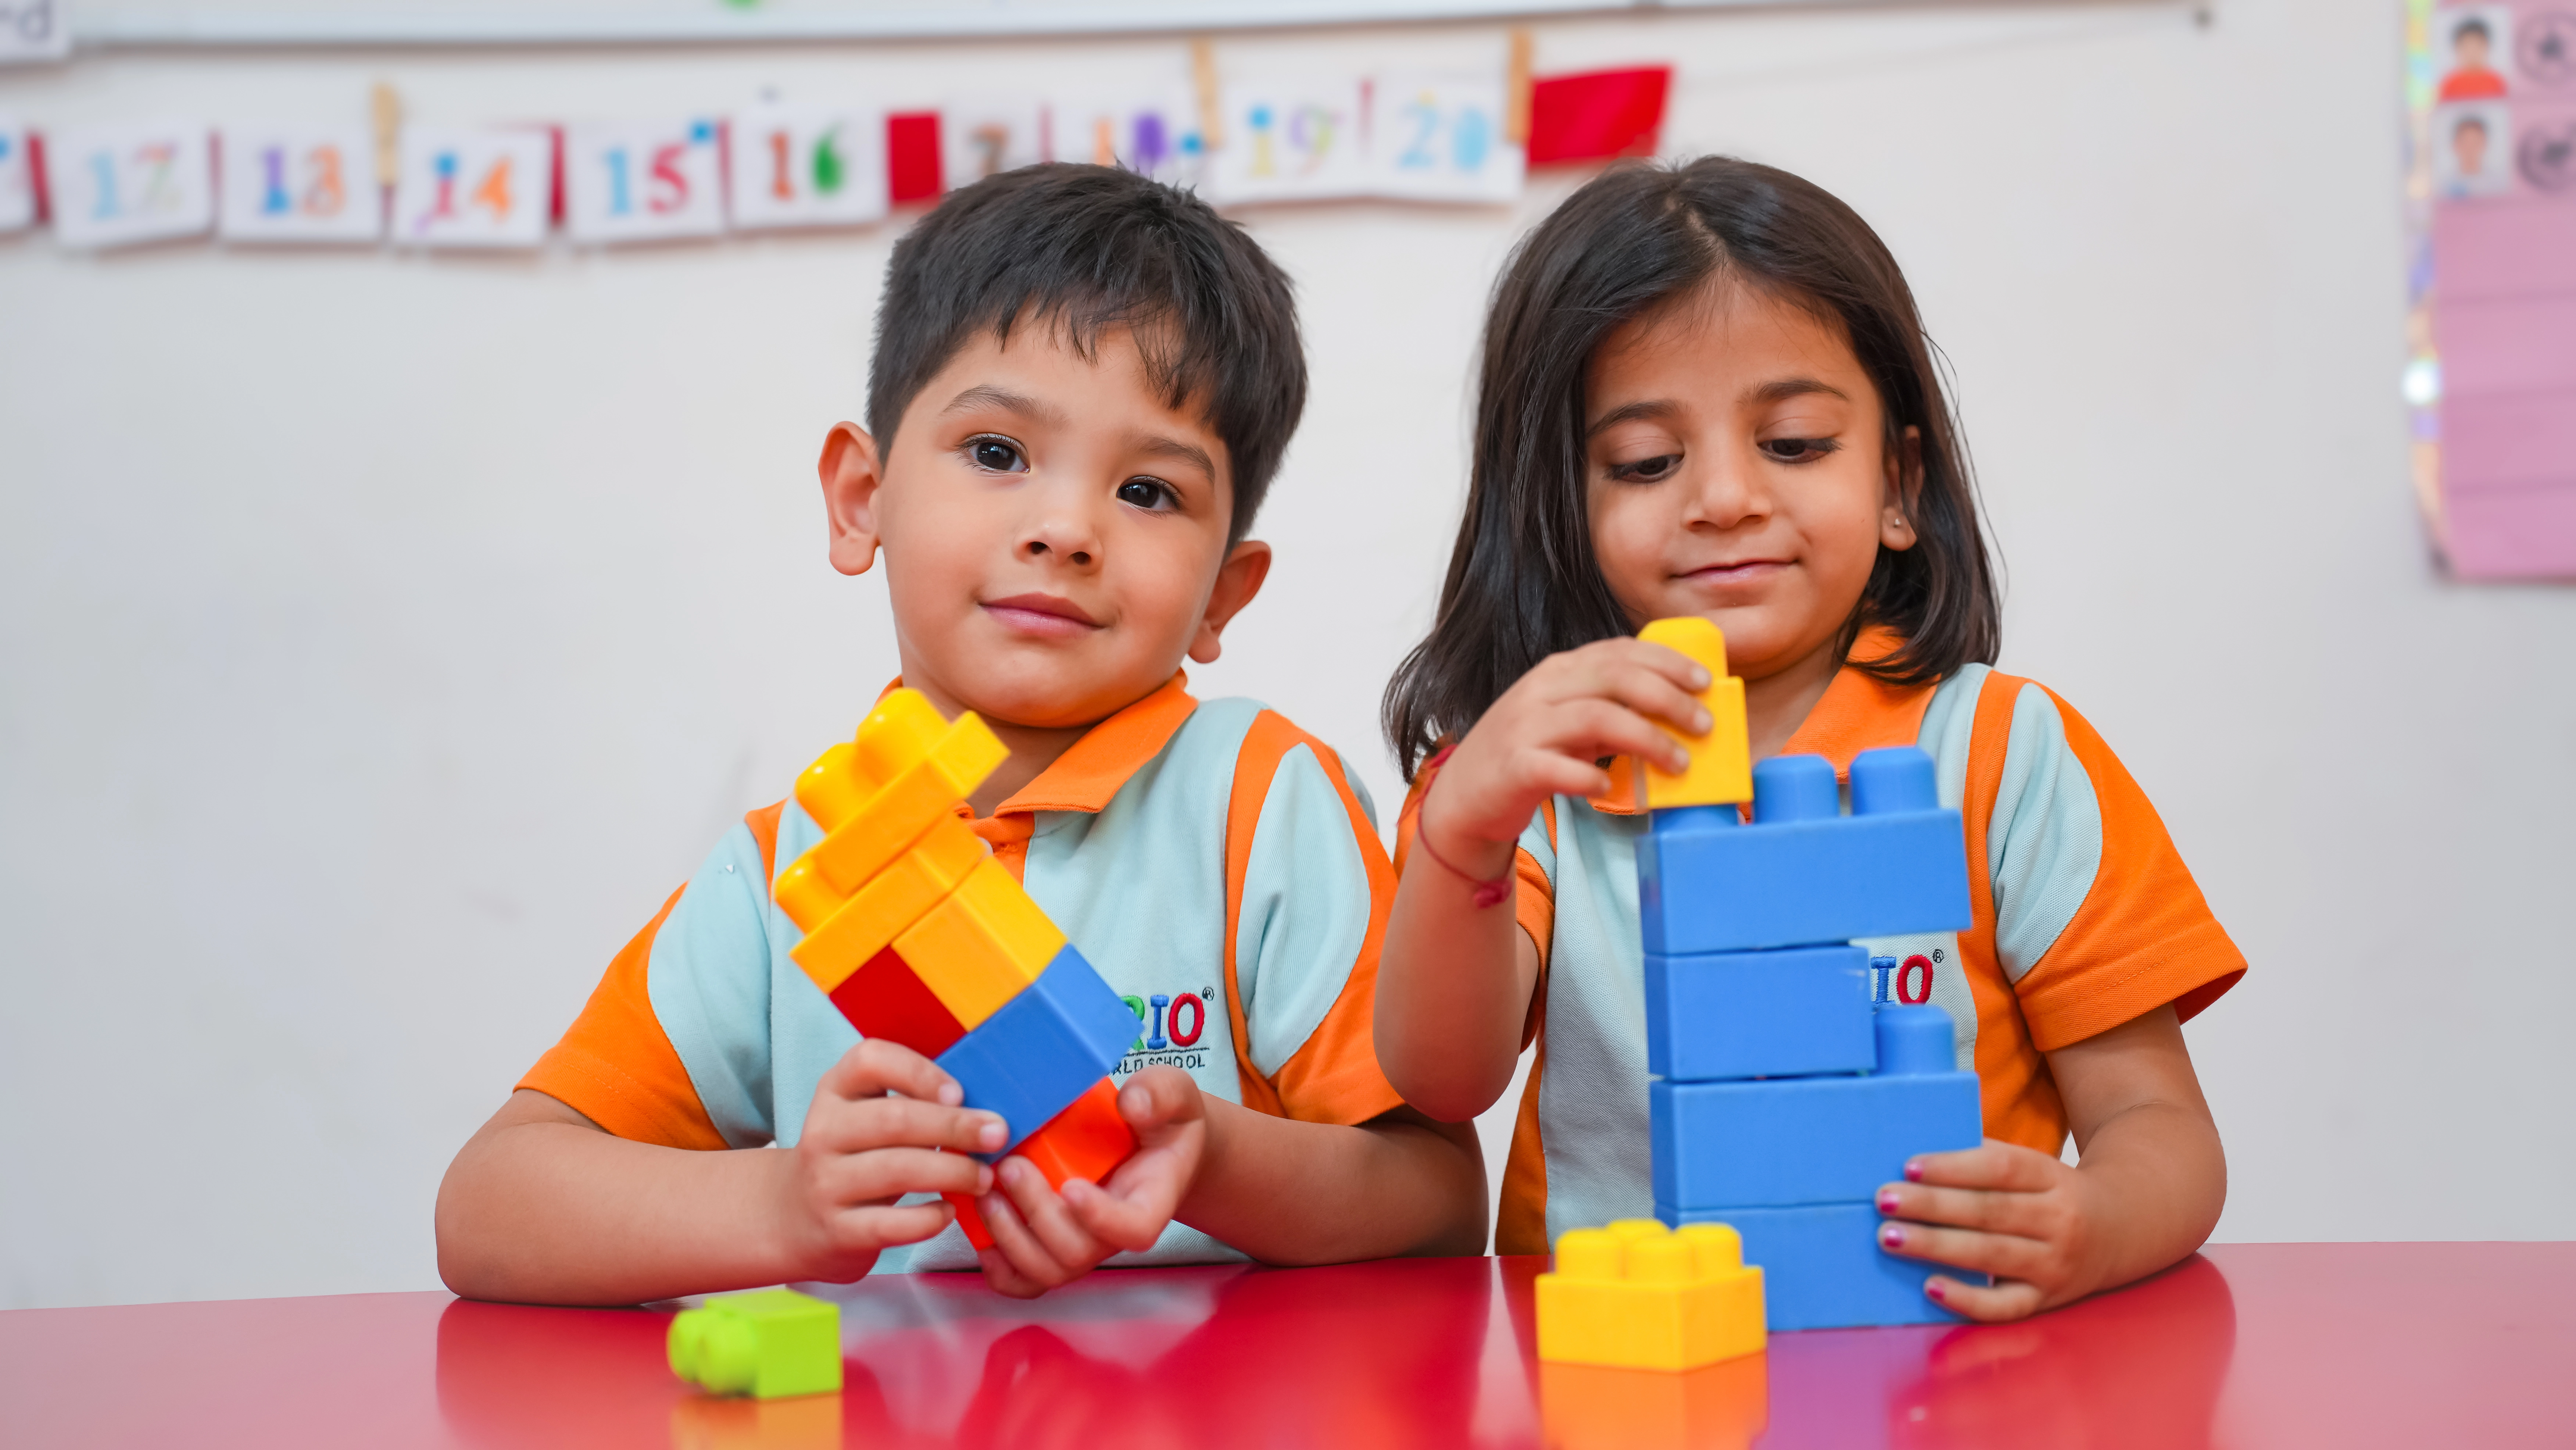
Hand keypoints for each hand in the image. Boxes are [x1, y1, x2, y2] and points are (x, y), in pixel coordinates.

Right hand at [777, 1039, 1005, 1282]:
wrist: (795, 1218)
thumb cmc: (854, 1157)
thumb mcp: (866, 1116)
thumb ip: (911, 1102)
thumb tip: (985, 1106)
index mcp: (835, 1091)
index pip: (870, 1060)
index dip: (919, 1072)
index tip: (960, 1091)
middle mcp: (823, 1132)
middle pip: (894, 1119)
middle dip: (954, 1126)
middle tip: (998, 1134)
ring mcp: (825, 1183)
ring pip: (896, 1170)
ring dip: (953, 1172)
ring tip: (984, 1176)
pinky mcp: (836, 1230)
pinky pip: (890, 1224)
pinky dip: (929, 1218)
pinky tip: (949, 1211)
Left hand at [973, 1066, 1205, 1297]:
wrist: (1159, 1146)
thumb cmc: (1165, 1121)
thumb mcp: (1173, 1094)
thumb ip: (1158, 1094)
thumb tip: (1130, 1105)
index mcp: (1152, 1198)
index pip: (1134, 1229)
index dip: (1100, 1217)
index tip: (1071, 1185)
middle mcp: (1116, 1231)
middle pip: (1078, 1252)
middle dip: (1037, 1214)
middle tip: (1010, 1167)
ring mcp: (1086, 1243)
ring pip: (1048, 1271)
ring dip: (1010, 1238)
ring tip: (988, 1192)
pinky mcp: (1058, 1245)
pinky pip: (1029, 1280)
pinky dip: (1000, 1268)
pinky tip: (982, 1234)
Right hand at [1423, 637, 1710, 870]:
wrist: (1464, 797)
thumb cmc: (1529, 756)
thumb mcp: (1569, 720)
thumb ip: (1611, 707)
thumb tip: (1676, 710)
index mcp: (1559, 672)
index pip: (1619, 652)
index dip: (1667, 662)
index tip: (1705, 681)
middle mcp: (1541, 691)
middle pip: (1614, 677)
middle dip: (1668, 697)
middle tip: (1703, 724)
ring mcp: (1524, 727)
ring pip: (1595, 717)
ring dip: (1645, 738)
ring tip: (1678, 762)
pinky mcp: (1514, 768)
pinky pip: (1558, 768)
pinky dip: (1589, 777)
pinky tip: (1610, 787)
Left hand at [1874, 1140, 2104, 1321]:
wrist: (2119, 1230)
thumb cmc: (2049, 1193)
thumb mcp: (2032, 1166)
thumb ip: (1984, 1160)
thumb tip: (1915, 1161)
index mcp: (2051, 1176)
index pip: (2000, 1168)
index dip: (1954, 1167)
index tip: (1909, 1165)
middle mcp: (2058, 1220)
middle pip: (1990, 1211)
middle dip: (1932, 1205)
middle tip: (1884, 1199)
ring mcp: (2054, 1264)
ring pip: (1991, 1254)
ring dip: (1936, 1246)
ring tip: (1890, 1237)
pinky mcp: (2046, 1300)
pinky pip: (2004, 1305)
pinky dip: (1966, 1299)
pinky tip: (1929, 1287)